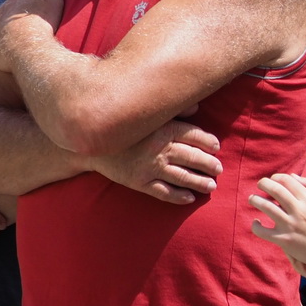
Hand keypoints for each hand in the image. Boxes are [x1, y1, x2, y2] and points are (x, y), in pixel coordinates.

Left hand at [0, 0, 62, 71]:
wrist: (29, 49)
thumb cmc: (42, 26)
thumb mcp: (52, 1)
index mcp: (12, 3)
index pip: (18, 7)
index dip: (28, 17)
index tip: (37, 25)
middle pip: (6, 22)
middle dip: (14, 29)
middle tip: (28, 40)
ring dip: (4, 44)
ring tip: (18, 53)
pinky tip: (4, 64)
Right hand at [92, 114, 221, 204]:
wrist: (88, 143)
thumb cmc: (118, 126)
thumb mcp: (143, 113)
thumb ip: (171, 110)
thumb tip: (196, 107)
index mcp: (163, 129)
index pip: (195, 135)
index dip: (209, 142)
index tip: (215, 147)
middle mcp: (159, 148)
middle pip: (194, 157)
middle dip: (210, 164)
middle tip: (218, 169)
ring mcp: (150, 167)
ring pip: (183, 177)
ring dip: (200, 182)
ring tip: (210, 186)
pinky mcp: (139, 182)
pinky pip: (163, 192)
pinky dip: (178, 196)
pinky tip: (189, 198)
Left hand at [251, 173, 305, 291]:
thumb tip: (292, 175)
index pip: (287, 181)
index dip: (276, 177)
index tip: (272, 180)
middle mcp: (300, 211)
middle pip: (275, 190)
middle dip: (263, 183)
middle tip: (260, 185)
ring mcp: (290, 225)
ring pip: (265, 206)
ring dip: (254, 200)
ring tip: (252, 199)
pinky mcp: (284, 240)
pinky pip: (262, 231)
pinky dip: (255, 225)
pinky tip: (256, 222)